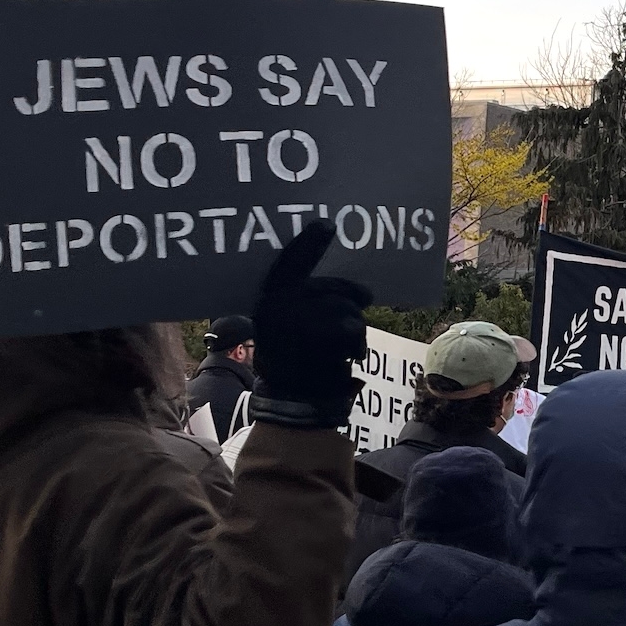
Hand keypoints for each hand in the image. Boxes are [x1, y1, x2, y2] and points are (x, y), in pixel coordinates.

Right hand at [247, 221, 371, 429]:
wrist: (291, 401)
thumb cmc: (288, 362)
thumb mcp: (279, 327)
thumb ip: (297, 300)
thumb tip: (334, 282)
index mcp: (269, 300)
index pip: (289, 263)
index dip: (308, 243)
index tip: (326, 224)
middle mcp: (283, 306)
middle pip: (335, 289)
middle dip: (349, 302)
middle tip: (344, 323)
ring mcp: (305, 321)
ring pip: (349, 311)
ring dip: (353, 329)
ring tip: (334, 348)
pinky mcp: (326, 339)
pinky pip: (355, 331)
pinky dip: (355, 346)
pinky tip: (340, 359)